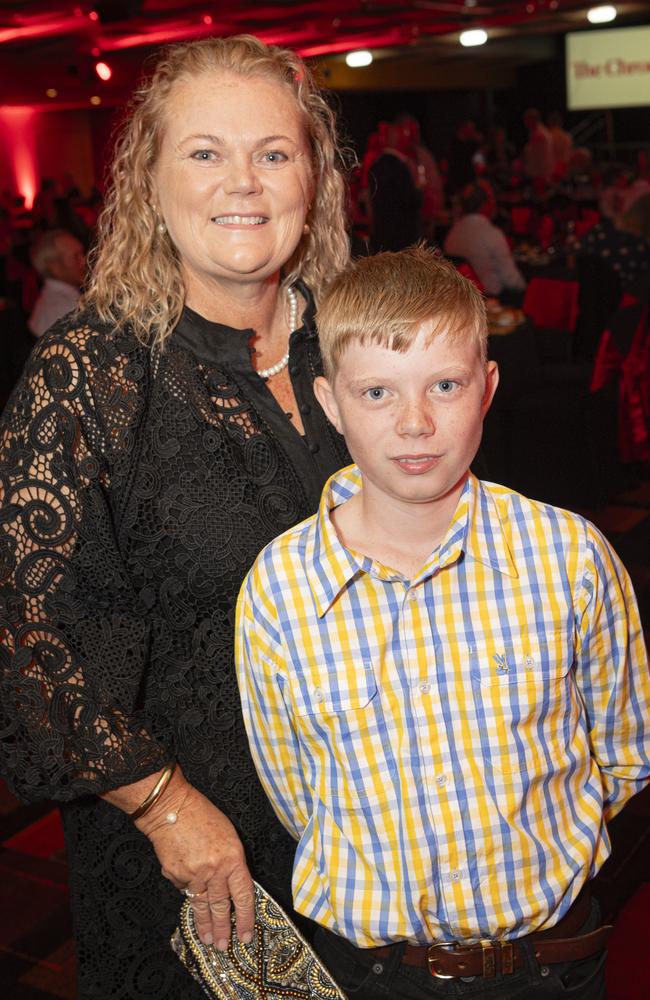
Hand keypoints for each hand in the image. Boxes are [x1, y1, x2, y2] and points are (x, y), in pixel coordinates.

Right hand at [135, 777, 254, 950]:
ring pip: (201, 906)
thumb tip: (230, 885)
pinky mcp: (174, 876)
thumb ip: (231, 862)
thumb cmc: (202, 815)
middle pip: (220, 907)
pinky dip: (187, 891)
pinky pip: (184, 889)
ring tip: (208, 940)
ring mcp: (192, 875)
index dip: (245, 918)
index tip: (245, 936)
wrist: (171, 808)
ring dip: (205, 925)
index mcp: (232, 858)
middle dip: (223, 929)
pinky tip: (189, 890)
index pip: (243, 895)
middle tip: (224, 946)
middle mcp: (213, 870)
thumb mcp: (228, 836)